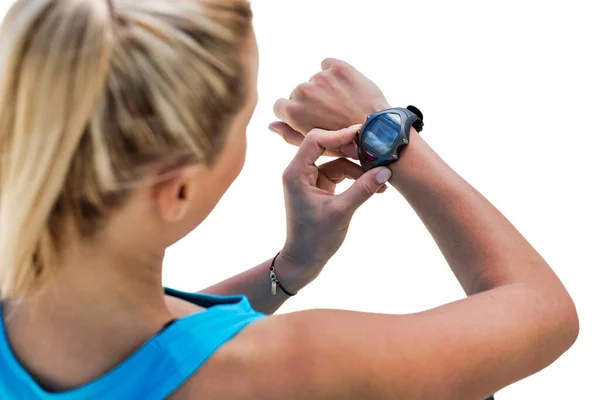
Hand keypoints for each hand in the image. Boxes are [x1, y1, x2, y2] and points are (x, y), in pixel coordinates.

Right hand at [270, 58, 390, 156]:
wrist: (377, 132)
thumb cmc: (345, 144)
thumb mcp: (314, 144)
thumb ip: (289, 134)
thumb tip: (271, 125)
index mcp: (292, 111)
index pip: (280, 105)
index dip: (295, 113)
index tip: (310, 117)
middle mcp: (302, 91)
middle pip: (299, 93)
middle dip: (311, 101)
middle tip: (331, 114)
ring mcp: (320, 78)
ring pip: (315, 81)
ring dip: (324, 89)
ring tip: (343, 104)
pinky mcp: (338, 67)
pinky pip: (328, 65)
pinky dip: (334, 74)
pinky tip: (346, 89)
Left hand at [279, 125, 391, 283]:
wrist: (304, 259)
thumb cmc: (315, 239)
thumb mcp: (342, 212)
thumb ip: (363, 189)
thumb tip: (386, 171)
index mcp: (296, 173)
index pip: (315, 140)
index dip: (339, 135)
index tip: (362, 134)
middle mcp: (300, 171)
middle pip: (326, 146)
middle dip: (352, 150)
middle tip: (376, 152)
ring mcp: (310, 178)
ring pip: (337, 161)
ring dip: (359, 168)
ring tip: (381, 178)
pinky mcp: (320, 187)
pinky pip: (340, 173)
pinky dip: (356, 178)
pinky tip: (375, 186)